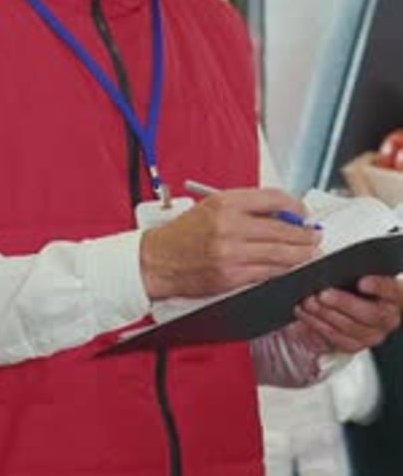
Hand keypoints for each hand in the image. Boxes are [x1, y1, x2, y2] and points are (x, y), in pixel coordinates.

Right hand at [140, 187, 321, 299]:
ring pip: (279, 254)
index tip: (303, 212)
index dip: (295, 205)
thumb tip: (282, 213)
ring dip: (301, 255)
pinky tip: (290, 267)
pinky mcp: (231, 276)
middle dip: (305, 234)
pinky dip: (283, 270)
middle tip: (315, 236)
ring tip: (310, 252)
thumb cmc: (185, 232)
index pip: (273, 198)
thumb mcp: (213, 206)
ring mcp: (231, 253)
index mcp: (225, 202)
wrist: (159, 259)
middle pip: (282, 228)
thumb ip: (246, 206)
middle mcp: (229, 225)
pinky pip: (267, 273)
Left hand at [294, 275, 400, 353]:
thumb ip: (353, 266)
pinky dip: (318, 326)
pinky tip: (305, 315)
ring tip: (308, 302)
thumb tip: (330, 261)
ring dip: (326, 316)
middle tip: (322, 293)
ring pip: (351, 330)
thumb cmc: (357, 280)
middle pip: (369, 314)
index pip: (392, 290)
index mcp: (394, 296)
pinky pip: (337, 340)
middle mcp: (388, 318)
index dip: (379, 287)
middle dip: (343, 303)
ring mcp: (372, 335)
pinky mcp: (355, 344)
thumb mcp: (360, 269)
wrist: (356, 301)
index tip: (362, 282)